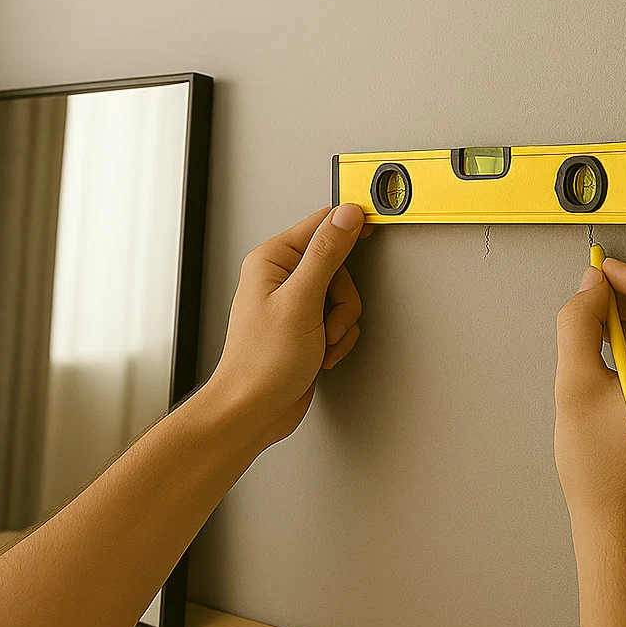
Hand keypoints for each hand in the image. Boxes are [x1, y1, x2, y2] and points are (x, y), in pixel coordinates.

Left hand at [210, 205, 367, 448]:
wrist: (253, 410)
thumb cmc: (261, 363)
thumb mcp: (301, 301)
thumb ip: (326, 254)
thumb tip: (346, 217)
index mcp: (271, 260)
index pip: (320, 225)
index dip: (349, 228)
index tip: (372, 229)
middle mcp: (280, 278)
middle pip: (339, 267)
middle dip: (342, 299)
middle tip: (328, 320)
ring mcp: (293, 304)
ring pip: (343, 297)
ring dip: (341, 324)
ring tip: (321, 341)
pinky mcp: (304, 327)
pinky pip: (338, 321)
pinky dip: (337, 340)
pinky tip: (321, 353)